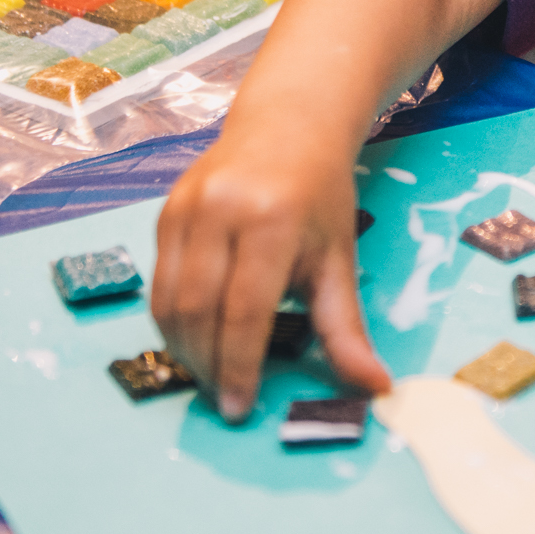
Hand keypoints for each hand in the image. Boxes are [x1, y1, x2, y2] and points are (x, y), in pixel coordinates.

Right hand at [151, 119, 390, 421]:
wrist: (288, 126)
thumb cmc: (319, 197)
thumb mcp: (339, 261)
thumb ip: (345, 329)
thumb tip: (376, 386)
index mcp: (271, 222)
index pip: (244, 312)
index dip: (239, 367)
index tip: (239, 408)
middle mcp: (220, 211)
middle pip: (198, 311)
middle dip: (207, 365)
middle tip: (223, 397)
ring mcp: (185, 208)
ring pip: (168, 302)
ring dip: (184, 349)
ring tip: (210, 373)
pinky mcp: (163, 211)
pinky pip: (158, 282)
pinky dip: (173, 319)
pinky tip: (196, 337)